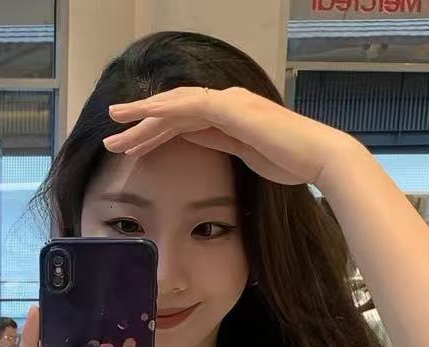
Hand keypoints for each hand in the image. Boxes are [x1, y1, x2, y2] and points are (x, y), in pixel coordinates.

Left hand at [104, 86, 354, 188]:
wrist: (318, 157)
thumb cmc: (290, 161)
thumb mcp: (244, 156)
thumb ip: (219, 144)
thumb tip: (194, 142)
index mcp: (227, 115)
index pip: (182, 121)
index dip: (154, 131)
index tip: (131, 145)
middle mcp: (225, 102)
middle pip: (173, 110)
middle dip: (140, 122)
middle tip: (110, 135)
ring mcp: (229, 102)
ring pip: (176, 104)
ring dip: (143, 115)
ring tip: (115, 125)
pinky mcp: (233, 108)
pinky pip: (191, 105)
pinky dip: (166, 110)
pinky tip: (145, 118)